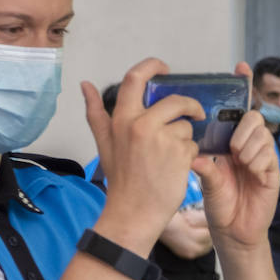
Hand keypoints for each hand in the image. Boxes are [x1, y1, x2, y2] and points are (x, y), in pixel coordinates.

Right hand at [84, 58, 203, 250]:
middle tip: (194, 114)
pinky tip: (176, 168)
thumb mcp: (104, 143)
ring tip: (170, 157)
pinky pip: (194, 145)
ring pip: (186, 126)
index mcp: (122, 119)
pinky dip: (190, 155)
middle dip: (189, 107)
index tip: (165, 69)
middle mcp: (141, 125)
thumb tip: (85, 85)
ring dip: (185, 139)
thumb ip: (96, 112)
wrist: (133, 213)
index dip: (152, 66)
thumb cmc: (121, 178)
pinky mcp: (180, 154)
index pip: (136, 79)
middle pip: (175, 100)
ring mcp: (162, 139)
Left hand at [191, 63, 279, 249]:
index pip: (237, 110)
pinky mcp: (272, 171)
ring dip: (248, 145)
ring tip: (239, 162)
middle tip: (232, 147)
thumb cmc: (218, 205)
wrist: (233, 233)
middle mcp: (247, 146)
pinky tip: (249, 171)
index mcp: (230, 143)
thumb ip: (203, 163)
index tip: (239, 67)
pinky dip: (257, 159)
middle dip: (242, 127)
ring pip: (261, 134)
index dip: (242, 87)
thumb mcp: (206, 181)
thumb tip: (192, 149)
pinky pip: (268, 154)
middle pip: (253, 117)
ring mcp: (261, 158)